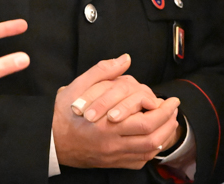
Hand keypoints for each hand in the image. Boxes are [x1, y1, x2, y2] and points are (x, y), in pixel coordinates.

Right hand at [53, 55, 180, 168]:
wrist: (50, 140)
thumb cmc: (62, 113)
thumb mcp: (77, 86)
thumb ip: (102, 71)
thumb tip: (124, 59)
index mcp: (106, 124)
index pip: (145, 122)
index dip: (162, 111)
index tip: (167, 99)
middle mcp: (112, 144)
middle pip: (152, 138)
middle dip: (168, 122)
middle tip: (174, 108)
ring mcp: (113, 156)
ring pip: (149, 151)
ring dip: (164, 136)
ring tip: (169, 121)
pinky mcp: (112, 163)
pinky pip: (139, 161)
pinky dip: (152, 151)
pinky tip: (155, 139)